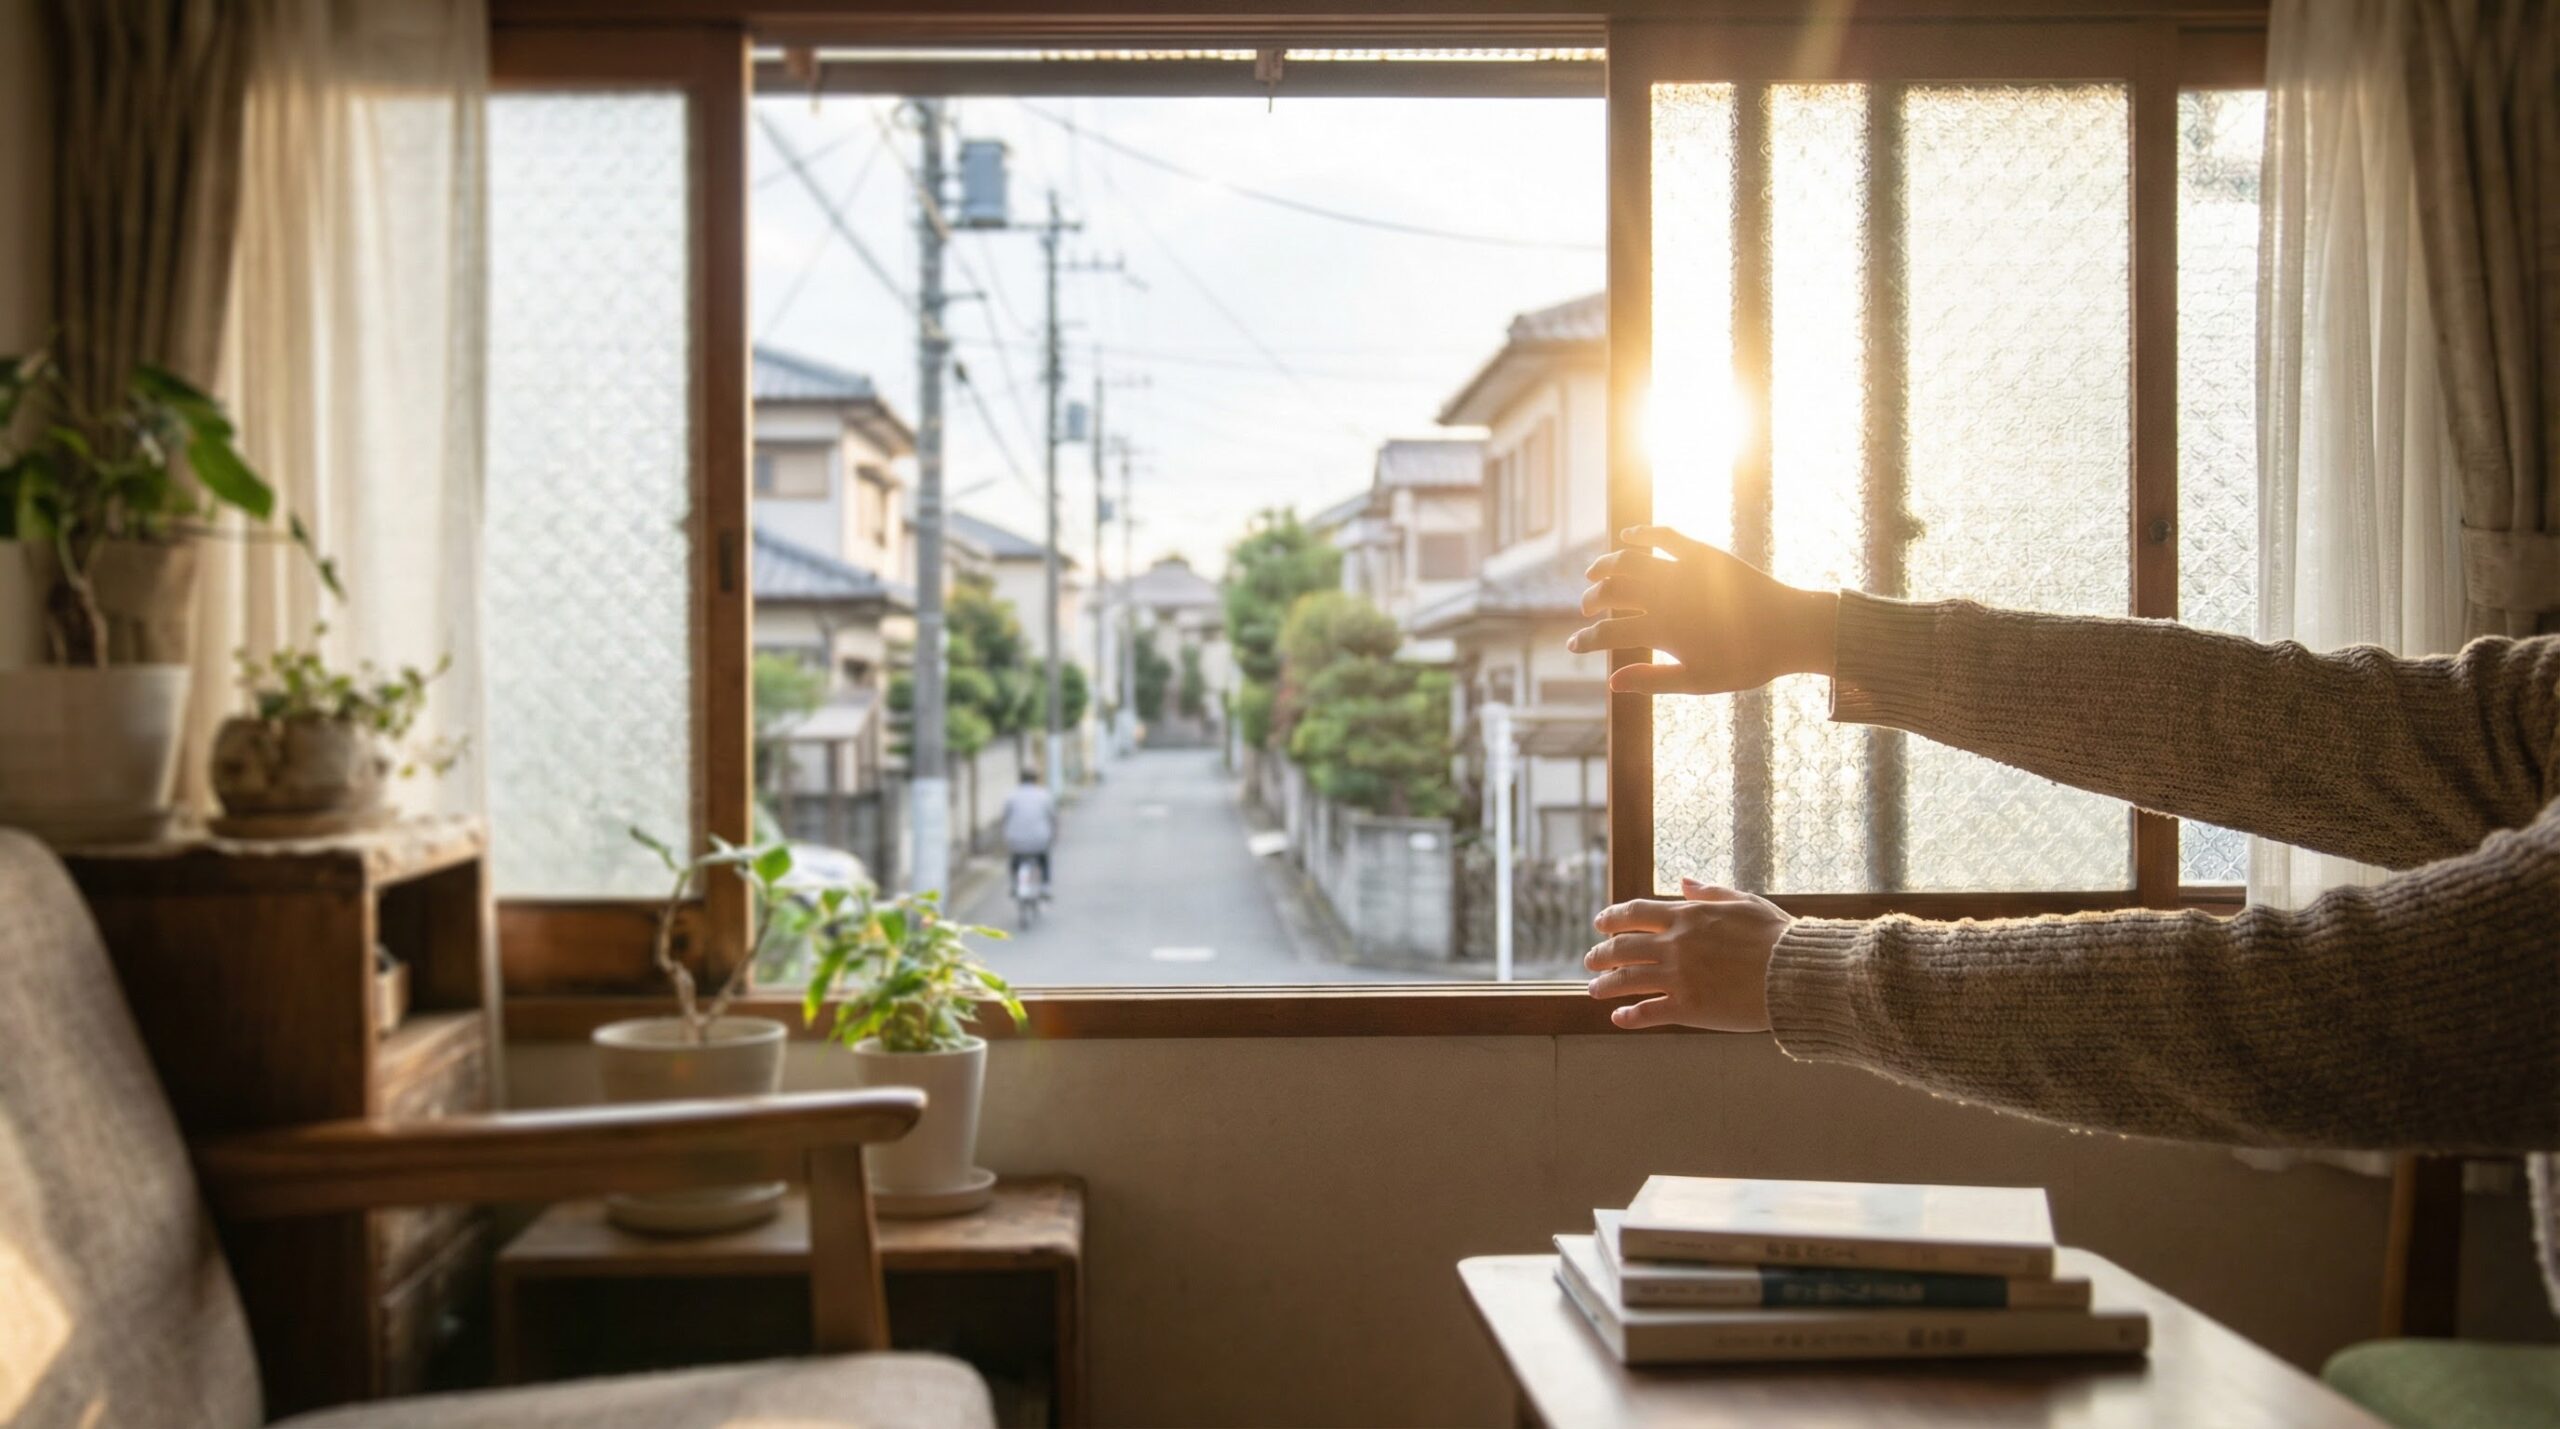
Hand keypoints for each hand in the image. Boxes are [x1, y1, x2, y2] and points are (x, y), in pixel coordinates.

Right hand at [1566, 525, 1839, 694]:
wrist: (1792, 629)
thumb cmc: (1746, 662)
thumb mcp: (1698, 681)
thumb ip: (1653, 681)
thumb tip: (1611, 683)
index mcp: (1664, 631)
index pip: (1609, 633)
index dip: (1586, 640)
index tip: (1573, 645)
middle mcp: (1667, 596)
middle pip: (1612, 593)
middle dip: (1592, 602)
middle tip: (1587, 610)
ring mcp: (1683, 571)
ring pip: (1629, 560)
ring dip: (1605, 566)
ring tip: (1594, 575)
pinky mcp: (1703, 553)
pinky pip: (1664, 536)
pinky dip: (1642, 533)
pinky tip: (1628, 537)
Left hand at [1585, 879, 1791, 1031]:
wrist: (1795, 974)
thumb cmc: (1777, 936)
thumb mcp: (1745, 902)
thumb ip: (1710, 893)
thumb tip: (1684, 882)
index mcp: (1687, 916)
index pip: (1635, 913)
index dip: (1612, 918)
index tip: (1600, 924)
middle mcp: (1675, 945)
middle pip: (1622, 947)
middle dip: (1601, 954)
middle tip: (1590, 960)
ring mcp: (1678, 977)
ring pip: (1626, 980)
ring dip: (1605, 985)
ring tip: (1594, 989)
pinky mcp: (1688, 1008)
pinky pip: (1647, 1013)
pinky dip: (1628, 1017)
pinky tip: (1618, 1018)